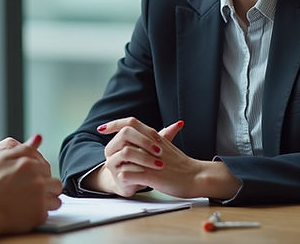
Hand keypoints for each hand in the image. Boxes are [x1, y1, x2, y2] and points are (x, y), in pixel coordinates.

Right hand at [0, 134, 62, 234]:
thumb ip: (22, 149)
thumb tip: (38, 138)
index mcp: (28, 165)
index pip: (45, 167)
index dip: (39, 174)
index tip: (33, 179)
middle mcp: (37, 181)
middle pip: (55, 183)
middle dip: (48, 187)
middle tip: (35, 191)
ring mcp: (39, 199)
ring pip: (56, 200)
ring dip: (48, 200)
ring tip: (35, 202)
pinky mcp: (38, 216)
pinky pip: (47, 214)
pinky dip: (40, 213)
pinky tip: (28, 211)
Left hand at [94, 117, 240, 198]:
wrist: (196, 177)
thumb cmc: (182, 164)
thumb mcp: (168, 146)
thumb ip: (157, 137)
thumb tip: (148, 129)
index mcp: (154, 137)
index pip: (131, 122)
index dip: (114, 123)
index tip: (102, 128)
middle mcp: (152, 145)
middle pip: (126, 134)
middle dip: (110, 141)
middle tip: (102, 148)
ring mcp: (152, 160)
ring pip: (127, 153)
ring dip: (116, 159)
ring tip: (110, 165)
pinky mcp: (154, 176)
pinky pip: (133, 173)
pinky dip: (124, 174)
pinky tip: (120, 177)